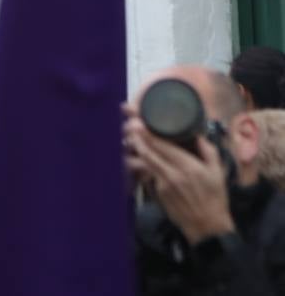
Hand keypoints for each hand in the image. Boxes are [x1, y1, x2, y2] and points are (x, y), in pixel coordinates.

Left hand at [127, 119, 234, 243]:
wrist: (207, 226)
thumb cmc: (215, 198)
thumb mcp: (218, 173)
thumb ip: (208, 151)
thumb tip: (198, 135)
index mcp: (188, 166)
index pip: (162, 145)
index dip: (148, 133)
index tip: (139, 122)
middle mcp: (172, 173)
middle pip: (148, 152)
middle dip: (137, 138)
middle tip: (129, 126)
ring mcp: (162, 183)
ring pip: (144, 162)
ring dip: (136, 149)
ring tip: (130, 138)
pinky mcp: (157, 191)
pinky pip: (148, 173)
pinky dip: (143, 163)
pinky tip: (139, 156)